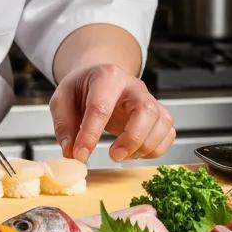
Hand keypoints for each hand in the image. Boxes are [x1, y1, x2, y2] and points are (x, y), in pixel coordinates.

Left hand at [49, 63, 175, 162]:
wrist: (100, 79)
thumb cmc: (82, 89)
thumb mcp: (62, 99)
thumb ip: (64, 125)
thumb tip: (72, 151)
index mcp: (107, 77)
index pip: (101, 107)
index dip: (90, 134)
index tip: (80, 155)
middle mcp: (134, 86)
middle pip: (145, 111)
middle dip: (131, 139)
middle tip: (113, 155)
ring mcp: (150, 98)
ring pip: (162, 122)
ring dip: (145, 146)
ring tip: (122, 154)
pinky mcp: (158, 113)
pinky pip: (169, 132)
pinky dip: (156, 149)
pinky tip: (136, 153)